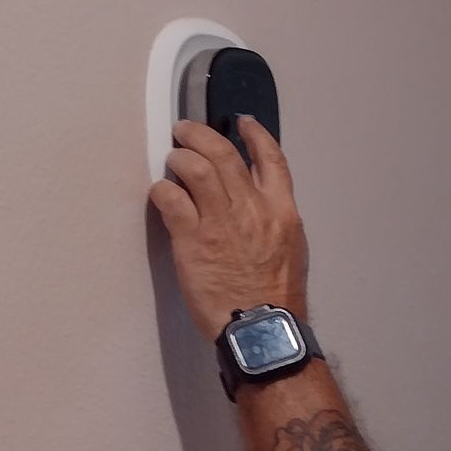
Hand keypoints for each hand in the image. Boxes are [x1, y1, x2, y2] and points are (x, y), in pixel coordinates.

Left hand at [149, 116, 309, 344]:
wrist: (261, 327)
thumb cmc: (276, 296)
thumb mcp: (291, 249)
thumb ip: (273, 220)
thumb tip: (256, 204)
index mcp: (282, 211)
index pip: (272, 159)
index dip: (256, 134)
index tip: (242, 122)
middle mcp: (252, 209)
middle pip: (225, 154)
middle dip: (201, 135)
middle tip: (184, 131)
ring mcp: (221, 223)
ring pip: (197, 169)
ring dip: (180, 157)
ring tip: (172, 159)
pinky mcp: (193, 241)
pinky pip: (172, 200)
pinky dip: (162, 190)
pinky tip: (159, 193)